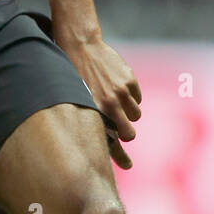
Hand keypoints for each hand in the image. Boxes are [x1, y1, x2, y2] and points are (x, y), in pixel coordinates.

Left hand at [62, 36, 140, 170]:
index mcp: (94, 113)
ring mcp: (121, 93)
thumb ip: (92, 120)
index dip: (120, 158)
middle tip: (123, 129)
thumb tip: (104, 142)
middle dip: (127, 133)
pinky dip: (131, 95)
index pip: (110, 143)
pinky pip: (138, 97)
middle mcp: (109, 105)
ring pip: (136, 115)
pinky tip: (117, 85)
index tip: (128, 166)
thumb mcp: (79, 102)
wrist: (80, 47)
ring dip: (129, 111)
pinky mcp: (130, 80)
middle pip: (129, 133)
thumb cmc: (76, 78)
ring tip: (116, 100)